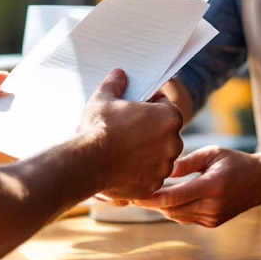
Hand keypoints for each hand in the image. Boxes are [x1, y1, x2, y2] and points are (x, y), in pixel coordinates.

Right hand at [78, 69, 182, 200]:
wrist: (86, 163)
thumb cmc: (99, 128)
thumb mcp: (104, 99)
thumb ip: (115, 84)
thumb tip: (120, 73)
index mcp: (168, 117)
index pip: (167, 107)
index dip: (151, 107)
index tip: (137, 110)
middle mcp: (173, 143)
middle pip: (166, 134)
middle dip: (151, 132)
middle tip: (129, 131)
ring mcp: (163, 167)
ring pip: (158, 157)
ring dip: (147, 154)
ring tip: (123, 150)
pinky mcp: (152, 186)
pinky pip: (149, 177)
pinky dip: (140, 173)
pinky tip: (122, 167)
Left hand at [131, 145, 260, 225]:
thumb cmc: (235, 162)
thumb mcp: (211, 154)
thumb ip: (186, 163)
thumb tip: (161, 169)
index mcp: (211, 186)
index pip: (174, 197)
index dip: (150, 198)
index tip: (133, 194)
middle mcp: (212, 206)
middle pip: (171, 209)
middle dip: (150, 203)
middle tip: (128, 194)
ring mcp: (213, 217)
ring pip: (176, 216)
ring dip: (160, 207)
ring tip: (140, 196)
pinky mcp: (212, 223)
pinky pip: (185, 218)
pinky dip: (173, 210)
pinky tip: (162, 199)